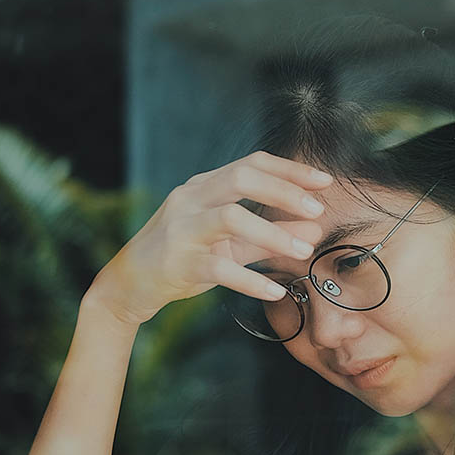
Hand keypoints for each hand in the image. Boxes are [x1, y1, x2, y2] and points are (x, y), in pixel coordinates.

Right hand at [89, 151, 330, 325]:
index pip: (251, 164)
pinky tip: (275, 291)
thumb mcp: (227, 243)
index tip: (324, 181)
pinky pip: (220, 268)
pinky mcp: (178, 263)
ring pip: (231, 219)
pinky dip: (251, 280)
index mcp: (204, 186)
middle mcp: (191, 199)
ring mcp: (182, 229)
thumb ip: (268, 236)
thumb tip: (314, 230)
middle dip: (284, 192)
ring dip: (273, 233)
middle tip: (318, 210)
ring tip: (304, 251)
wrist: (130, 284)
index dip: (290, 170)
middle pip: (242, 179)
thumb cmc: (183, 257)